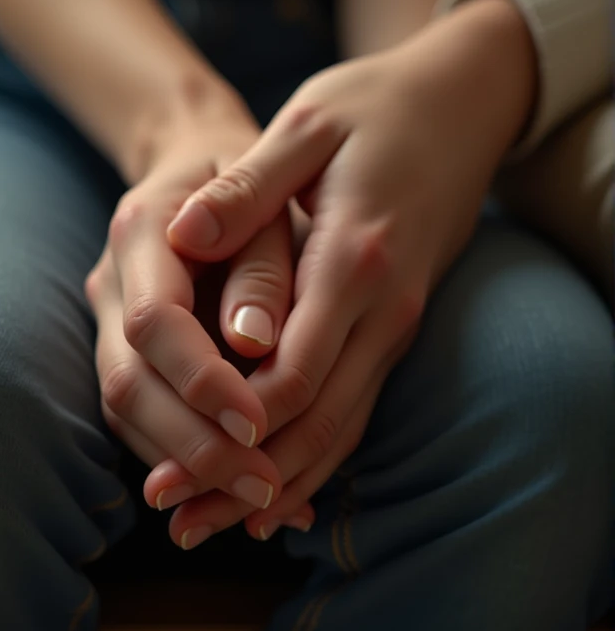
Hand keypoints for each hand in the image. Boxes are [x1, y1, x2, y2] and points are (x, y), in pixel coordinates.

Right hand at [85, 81, 297, 509]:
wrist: (204, 161)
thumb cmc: (254, 178)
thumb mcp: (271, 201)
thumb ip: (262, 269)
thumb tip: (256, 347)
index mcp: (143, 230)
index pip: (154, 323)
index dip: (201, 381)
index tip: (258, 423)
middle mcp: (111, 281)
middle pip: (126, 384)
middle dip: (193, 446)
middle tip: (262, 488)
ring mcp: (107, 319)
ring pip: (125, 411)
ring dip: (188, 466)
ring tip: (260, 500)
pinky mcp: (123, 350)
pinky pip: (140, 415)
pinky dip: (186, 457)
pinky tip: (240, 486)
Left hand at [156, 0, 535, 544]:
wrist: (462, 105)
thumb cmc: (375, 108)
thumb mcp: (307, 125)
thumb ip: (246, 188)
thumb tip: (180, 237)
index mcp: (355, 257)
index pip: (293, 373)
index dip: (232, 427)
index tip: (169, 463)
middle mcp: (385, 307)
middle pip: (315, 422)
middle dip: (241, 476)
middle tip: (173, 520)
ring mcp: (398, 321)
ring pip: (341, 429)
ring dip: (275, 482)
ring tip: (209, 525)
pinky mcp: (398, 324)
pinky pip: (358, 409)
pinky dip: (317, 457)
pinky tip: (279, 490)